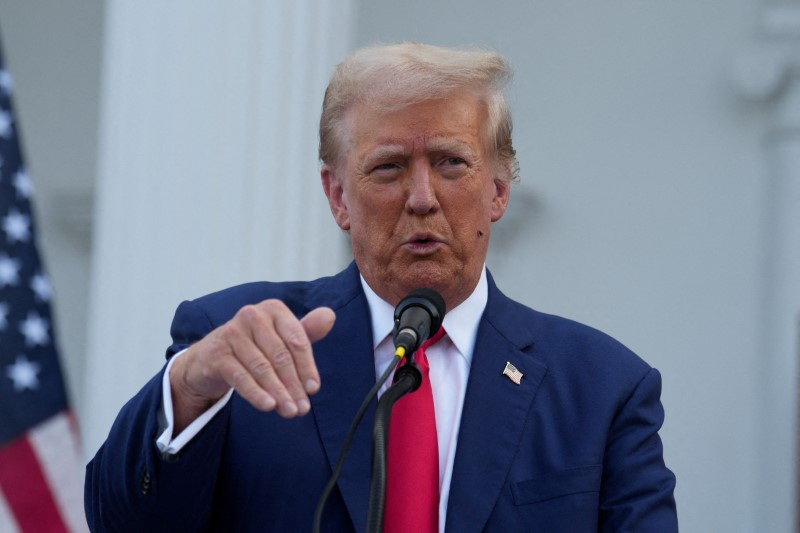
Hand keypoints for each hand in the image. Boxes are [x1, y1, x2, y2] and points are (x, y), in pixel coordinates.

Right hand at [169, 300, 335, 431]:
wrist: (210, 357)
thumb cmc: (254, 346)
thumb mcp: (281, 338)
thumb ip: (306, 331)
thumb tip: (329, 316)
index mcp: (273, 309)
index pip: (296, 339)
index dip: (307, 366)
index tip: (314, 389)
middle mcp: (252, 315)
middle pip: (280, 355)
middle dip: (293, 385)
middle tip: (302, 409)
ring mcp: (231, 333)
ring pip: (262, 367)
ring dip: (278, 393)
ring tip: (289, 412)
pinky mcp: (216, 353)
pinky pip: (240, 377)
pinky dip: (255, 393)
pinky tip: (268, 406)